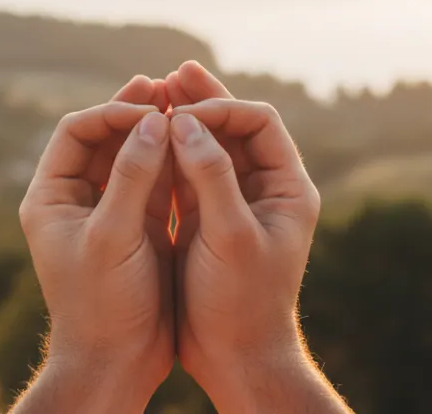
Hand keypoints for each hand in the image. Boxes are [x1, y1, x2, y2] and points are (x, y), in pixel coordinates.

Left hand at [12, 77, 173, 412]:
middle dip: (135, 112)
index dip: (112, 112)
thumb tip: (152, 120)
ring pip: (132, 157)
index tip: (151, 107)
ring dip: (156, 132)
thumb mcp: (114, 237)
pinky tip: (195, 143)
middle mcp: (77, 199)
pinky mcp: (138, 228)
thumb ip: (133, 178)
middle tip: (167, 85)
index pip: (76, 132)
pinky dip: (172, 161)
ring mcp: (109, 212)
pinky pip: (154, 182)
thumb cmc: (104, 305)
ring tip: (185, 104)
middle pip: (104, 138)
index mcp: (52, 198)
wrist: (117, 363)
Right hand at [166, 62, 346, 412]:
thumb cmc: (241, 303)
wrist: (234, 357)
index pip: (259, 123)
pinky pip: (189, 174)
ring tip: (155, 92)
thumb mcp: (230, 238)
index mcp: (286, 189)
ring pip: (210, 147)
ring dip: (183, 121)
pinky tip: (145, 139)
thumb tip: (189, 126)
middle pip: (235, 127)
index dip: (222, 109)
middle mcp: (264, 189)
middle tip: (171, 75)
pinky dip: (170, 153)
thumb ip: (213, 179)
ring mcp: (235, 203)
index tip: (182, 112)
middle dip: (203, 101)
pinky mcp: (208, 220)